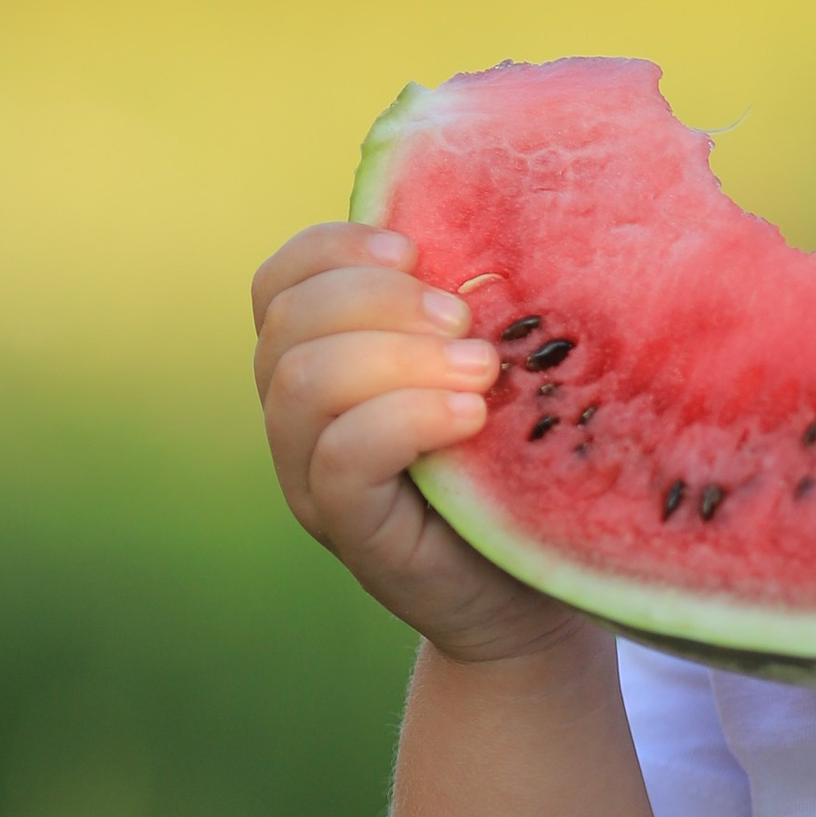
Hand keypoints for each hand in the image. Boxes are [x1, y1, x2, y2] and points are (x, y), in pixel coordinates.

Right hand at [251, 223, 582, 667]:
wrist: (534, 593)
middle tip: (469, 324)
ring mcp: (311, 477)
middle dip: (380, 300)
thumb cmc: (519, 468)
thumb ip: (464, 313)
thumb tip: (496, 223)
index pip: (281, 280)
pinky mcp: (349, 529)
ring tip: (483, 374)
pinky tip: (472, 418)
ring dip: (397, 357)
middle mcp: (297, 417)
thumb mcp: (493, 371)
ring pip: (301, 382)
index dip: (336, 248)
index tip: (418, 249)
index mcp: (322, 359)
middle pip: (288, 319)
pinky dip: (405, 419)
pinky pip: (337, 457)